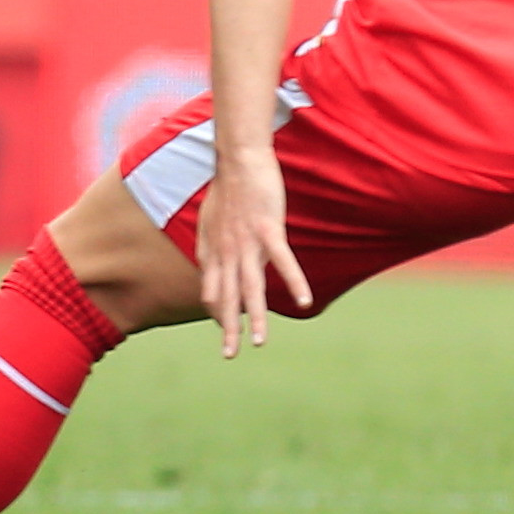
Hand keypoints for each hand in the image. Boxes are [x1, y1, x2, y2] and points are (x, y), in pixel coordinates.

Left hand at [195, 145, 310, 358]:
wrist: (237, 158)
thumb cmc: (226, 188)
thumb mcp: (209, 221)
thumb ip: (210, 247)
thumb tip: (211, 267)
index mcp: (213, 250)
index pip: (211, 290)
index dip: (217, 311)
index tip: (225, 329)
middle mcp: (226, 251)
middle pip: (227, 296)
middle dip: (228, 328)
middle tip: (230, 354)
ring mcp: (246, 242)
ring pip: (251, 286)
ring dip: (256, 316)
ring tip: (260, 342)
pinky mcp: (267, 228)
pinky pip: (282, 260)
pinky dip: (294, 281)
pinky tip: (304, 301)